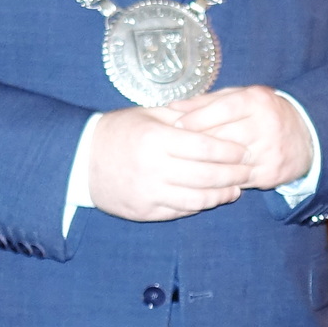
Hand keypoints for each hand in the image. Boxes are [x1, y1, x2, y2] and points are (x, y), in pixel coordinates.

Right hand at [86, 105, 247, 221]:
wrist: (79, 160)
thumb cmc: (118, 132)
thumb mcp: (146, 115)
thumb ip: (181, 116)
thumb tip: (217, 114)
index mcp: (156, 140)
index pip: (205, 147)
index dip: (229, 150)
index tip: (243, 150)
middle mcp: (154, 169)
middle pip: (207, 175)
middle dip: (233, 174)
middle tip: (248, 170)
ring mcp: (149, 193)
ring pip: (197, 199)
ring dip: (222, 195)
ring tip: (236, 188)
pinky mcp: (145, 211)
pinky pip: (181, 211)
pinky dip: (201, 206)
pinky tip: (213, 198)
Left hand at [170, 87, 312, 189]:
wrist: (307, 136)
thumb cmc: (264, 113)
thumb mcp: (241, 97)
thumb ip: (208, 101)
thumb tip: (173, 106)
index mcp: (256, 102)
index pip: (220, 110)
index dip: (195, 119)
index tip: (175, 125)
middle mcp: (265, 126)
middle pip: (222, 137)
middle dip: (195, 143)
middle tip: (174, 148)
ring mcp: (270, 152)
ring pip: (228, 161)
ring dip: (204, 164)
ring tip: (186, 163)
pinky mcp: (271, 173)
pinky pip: (237, 178)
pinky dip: (220, 178)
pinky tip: (206, 176)